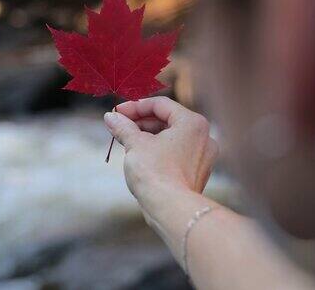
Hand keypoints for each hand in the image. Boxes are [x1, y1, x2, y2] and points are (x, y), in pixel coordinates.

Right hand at [104, 97, 217, 216]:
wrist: (171, 210)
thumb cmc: (155, 173)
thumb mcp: (134, 144)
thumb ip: (123, 127)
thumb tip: (111, 117)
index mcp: (192, 123)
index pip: (161, 105)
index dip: (134, 106)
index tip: (116, 113)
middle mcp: (204, 137)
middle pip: (167, 120)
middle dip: (140, 123)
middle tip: (118, 126)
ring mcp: (203, 157)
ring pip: (171, 138)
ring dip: (147, 137)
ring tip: (125, 141)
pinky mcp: (197, 173)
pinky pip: (175, 154)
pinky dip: (158, 151)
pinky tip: (139, 157)